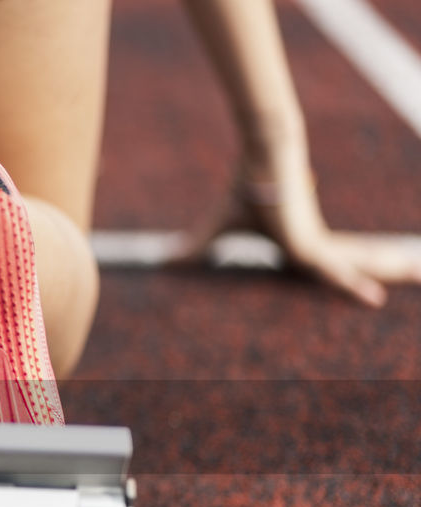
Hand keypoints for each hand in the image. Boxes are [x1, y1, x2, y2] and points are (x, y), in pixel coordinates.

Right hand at [170, 153, 420, 307]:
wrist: (261, 157)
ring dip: (391, 274)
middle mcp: (314, 246)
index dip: (352, 279)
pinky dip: (352, 287)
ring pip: (357, 268)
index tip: (374, 293)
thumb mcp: (217, 228)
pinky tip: (375, 300)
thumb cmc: (243, 187)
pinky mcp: (308, 244)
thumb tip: (164, 261)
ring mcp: (315, 245)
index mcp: (300, 244)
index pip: (331, 268)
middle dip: (391, 270)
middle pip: (356, 265)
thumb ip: (196, 249)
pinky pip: (334, 272)